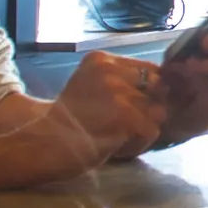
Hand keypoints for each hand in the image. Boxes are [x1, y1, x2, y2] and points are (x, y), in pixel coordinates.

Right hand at [0, 52, 160, 180]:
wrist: (43, 145)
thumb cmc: (68, 121)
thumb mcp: (92, 87)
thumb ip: (121, 82)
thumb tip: (164, 86)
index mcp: (102, 60)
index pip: (149, 68)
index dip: (151, 91)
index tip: (139, 107)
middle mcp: (111, 71)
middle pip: (158, 88)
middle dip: (151, 108)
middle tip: (130, 125)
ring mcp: (118, 92)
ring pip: (158, 111)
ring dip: (144, 129)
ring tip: (122, 138)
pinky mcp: (125, 116)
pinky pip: (152, 130)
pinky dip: (140, 144)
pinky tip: (120, 148)